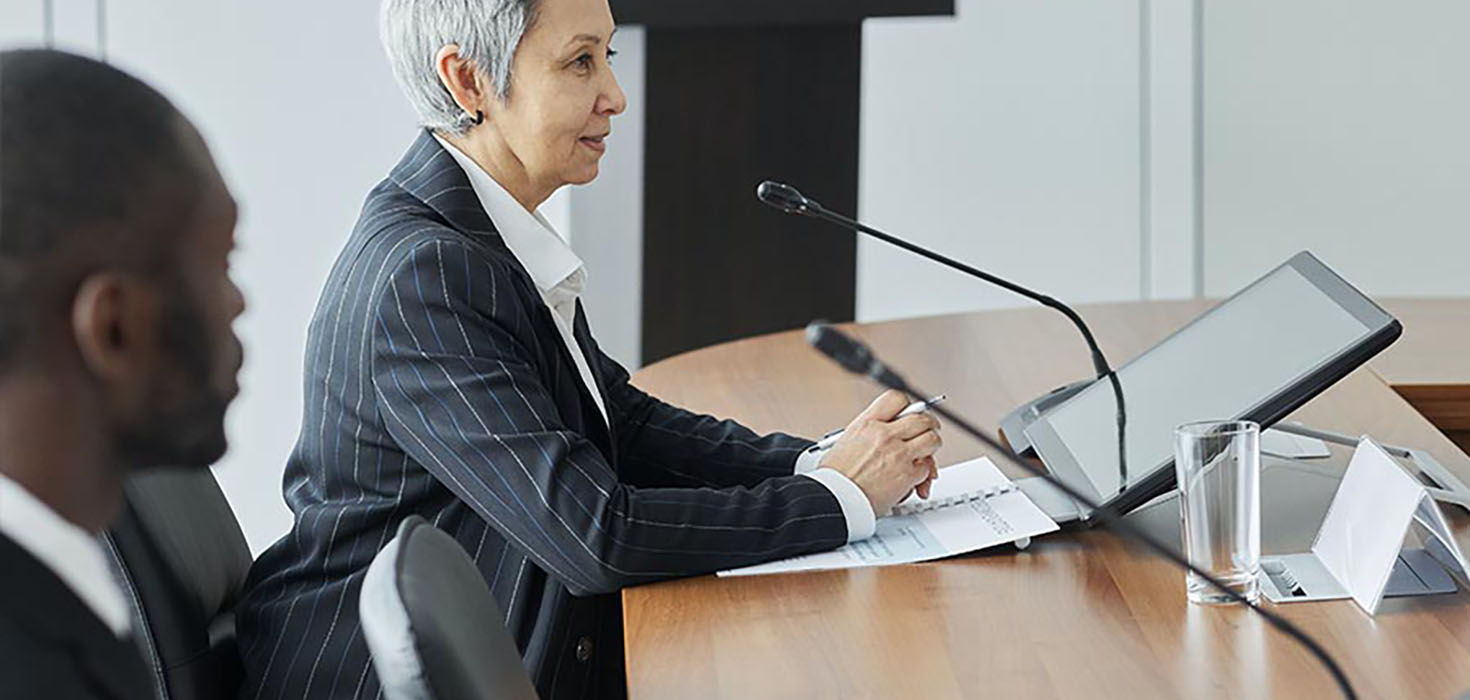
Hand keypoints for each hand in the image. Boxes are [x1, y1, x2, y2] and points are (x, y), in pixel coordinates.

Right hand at [818, 390, 942, 513]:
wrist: (835, 500)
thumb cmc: (835, 478)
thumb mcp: (844, 442)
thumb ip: (869, 434)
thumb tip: (886, 432)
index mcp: (867, 424)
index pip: (896, 399)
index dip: (908, 405)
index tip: (910, 413)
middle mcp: (884, 435)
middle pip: (921, 418)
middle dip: (928, 425)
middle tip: (927, 431)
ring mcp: (898, 454)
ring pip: (932, 440)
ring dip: (930, 448)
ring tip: (924, 455)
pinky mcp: (907, 475)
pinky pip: (926, 468)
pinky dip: (923, 475)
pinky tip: (913, 479)